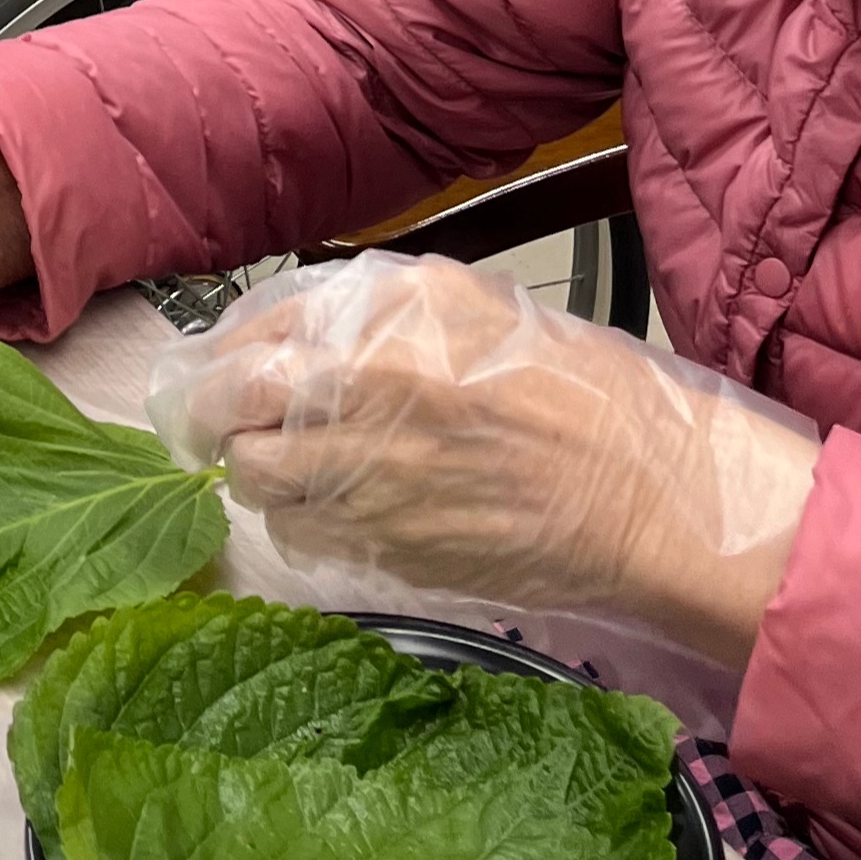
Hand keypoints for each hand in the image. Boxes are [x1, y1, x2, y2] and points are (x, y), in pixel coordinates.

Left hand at [148, 252, 819, 663]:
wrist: (651, 496)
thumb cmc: (584, 396)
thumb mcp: (479, 310)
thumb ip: (380, 312)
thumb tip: (302, 330)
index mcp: (390, 321)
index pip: (258, 333)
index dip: (227, 354)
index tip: (225, 367)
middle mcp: (365, 393)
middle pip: (229, 404)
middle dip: (209, 414)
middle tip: (214, 424)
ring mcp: (370, 477)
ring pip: (256, 478)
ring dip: (258, 472)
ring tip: (287, 468)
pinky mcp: (386, 549)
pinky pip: (302, 536)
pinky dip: (302, 525)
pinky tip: (338, 513)